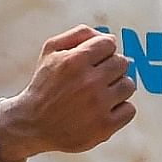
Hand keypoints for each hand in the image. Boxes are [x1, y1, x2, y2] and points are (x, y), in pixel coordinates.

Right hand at [0, 25, 135, 161]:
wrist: (32, 123)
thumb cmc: (44, 85)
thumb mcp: (51, 50)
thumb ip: (79, 35)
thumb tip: (110, 37)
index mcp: (75, 61)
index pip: (109, 44)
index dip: (104, 50)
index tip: (97, 60)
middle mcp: (88, 82)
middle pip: (122, 63)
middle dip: (111, 68)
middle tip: (98, 77)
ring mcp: (98, 105)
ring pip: (128, 85)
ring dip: (118, 87)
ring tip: (101, 93)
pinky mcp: (104, 127)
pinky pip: (129, 110)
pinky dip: (120, 109)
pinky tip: (105, 109)